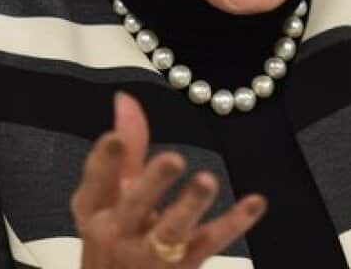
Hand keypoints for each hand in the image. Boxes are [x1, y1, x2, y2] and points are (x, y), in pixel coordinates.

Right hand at [71, 92, 266, 266]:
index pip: (96, 182)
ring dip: (190, 205)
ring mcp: (151, 253)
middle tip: (173, 159)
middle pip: (135, 205)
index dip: (103, 160)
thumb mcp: (112, 195)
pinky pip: (210, 243)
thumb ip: (126, 148)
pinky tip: (254, 202)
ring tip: (207, 181)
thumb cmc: (116, 234)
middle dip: (152, 182)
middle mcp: (119, 231)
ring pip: (171, 230)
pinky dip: (234, 223)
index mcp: (96, 209)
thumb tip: (125, 98)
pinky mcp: (183, 265)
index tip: (114, 137)